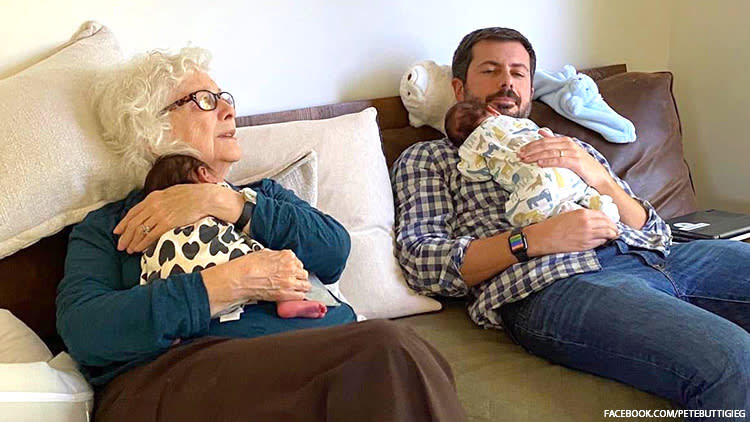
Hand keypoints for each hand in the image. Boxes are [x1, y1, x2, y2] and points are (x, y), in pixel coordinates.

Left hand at [114, 184, 237, 253]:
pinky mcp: (167, 222)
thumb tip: (154, 208)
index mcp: (153, 197)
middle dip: (124, 235)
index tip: (117, 231)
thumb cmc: (192, 196)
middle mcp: (153, 205)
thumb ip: (160, 200)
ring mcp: (159, 214)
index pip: (133, 212)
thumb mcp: (171, 193)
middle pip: (133, 222)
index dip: (123, 223)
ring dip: (132, 241)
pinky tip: (138, 249)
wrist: (205, 198)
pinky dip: (142, 243)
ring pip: (139, 230)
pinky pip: (150, 235)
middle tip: (120, 245)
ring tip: (128, 250)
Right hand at [202, 249, 311, 316]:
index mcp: (287, 256)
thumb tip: (280, 258)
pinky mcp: (286, 294)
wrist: (242, 279)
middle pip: (303, 273)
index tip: (291, 271)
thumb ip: (277, 256)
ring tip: (295, 289)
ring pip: (305, 285)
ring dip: (301, 286)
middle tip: (293, 280)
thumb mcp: (264, 253)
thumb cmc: (248, 266)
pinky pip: (300, 296)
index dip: (294, 268)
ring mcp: (290, 282)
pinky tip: (292, 296)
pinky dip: (298, 296)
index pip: (298, 262)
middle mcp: (291, 268)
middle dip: (299, 277)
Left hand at [518, 130, 612, 189]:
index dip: (531, 145)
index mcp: (565, 140)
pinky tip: (539, 163)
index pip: (544, 141)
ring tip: (525, 160)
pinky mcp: (576, 162)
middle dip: (530, 150)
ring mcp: (573, 152)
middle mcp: (569, 144)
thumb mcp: (567, 151)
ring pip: (550, 152)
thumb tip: (541, 131)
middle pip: (545, 145)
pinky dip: (548, 161)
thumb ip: (554, 141)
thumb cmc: (582, 166)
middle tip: (519, 156)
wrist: (599, 177)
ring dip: (536, 156)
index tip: (520, 151)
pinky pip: (559, 160)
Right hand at [525, 209, 618, 255]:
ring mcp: (587, 235)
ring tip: (612, 236)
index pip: (604, 215)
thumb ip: (583, 215)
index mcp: (583, 213)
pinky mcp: (585, 245)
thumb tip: (595, 219)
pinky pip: (600, 242)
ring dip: (612, 235)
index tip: (611, 222)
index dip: (610, 219)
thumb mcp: (569, 214)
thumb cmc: (553, 225)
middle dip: (614, 228)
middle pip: (609, 225)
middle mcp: (587, 223)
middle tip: (615, 230)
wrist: (543, 237)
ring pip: (608, 234)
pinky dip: (604, 241)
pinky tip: (603, 241)